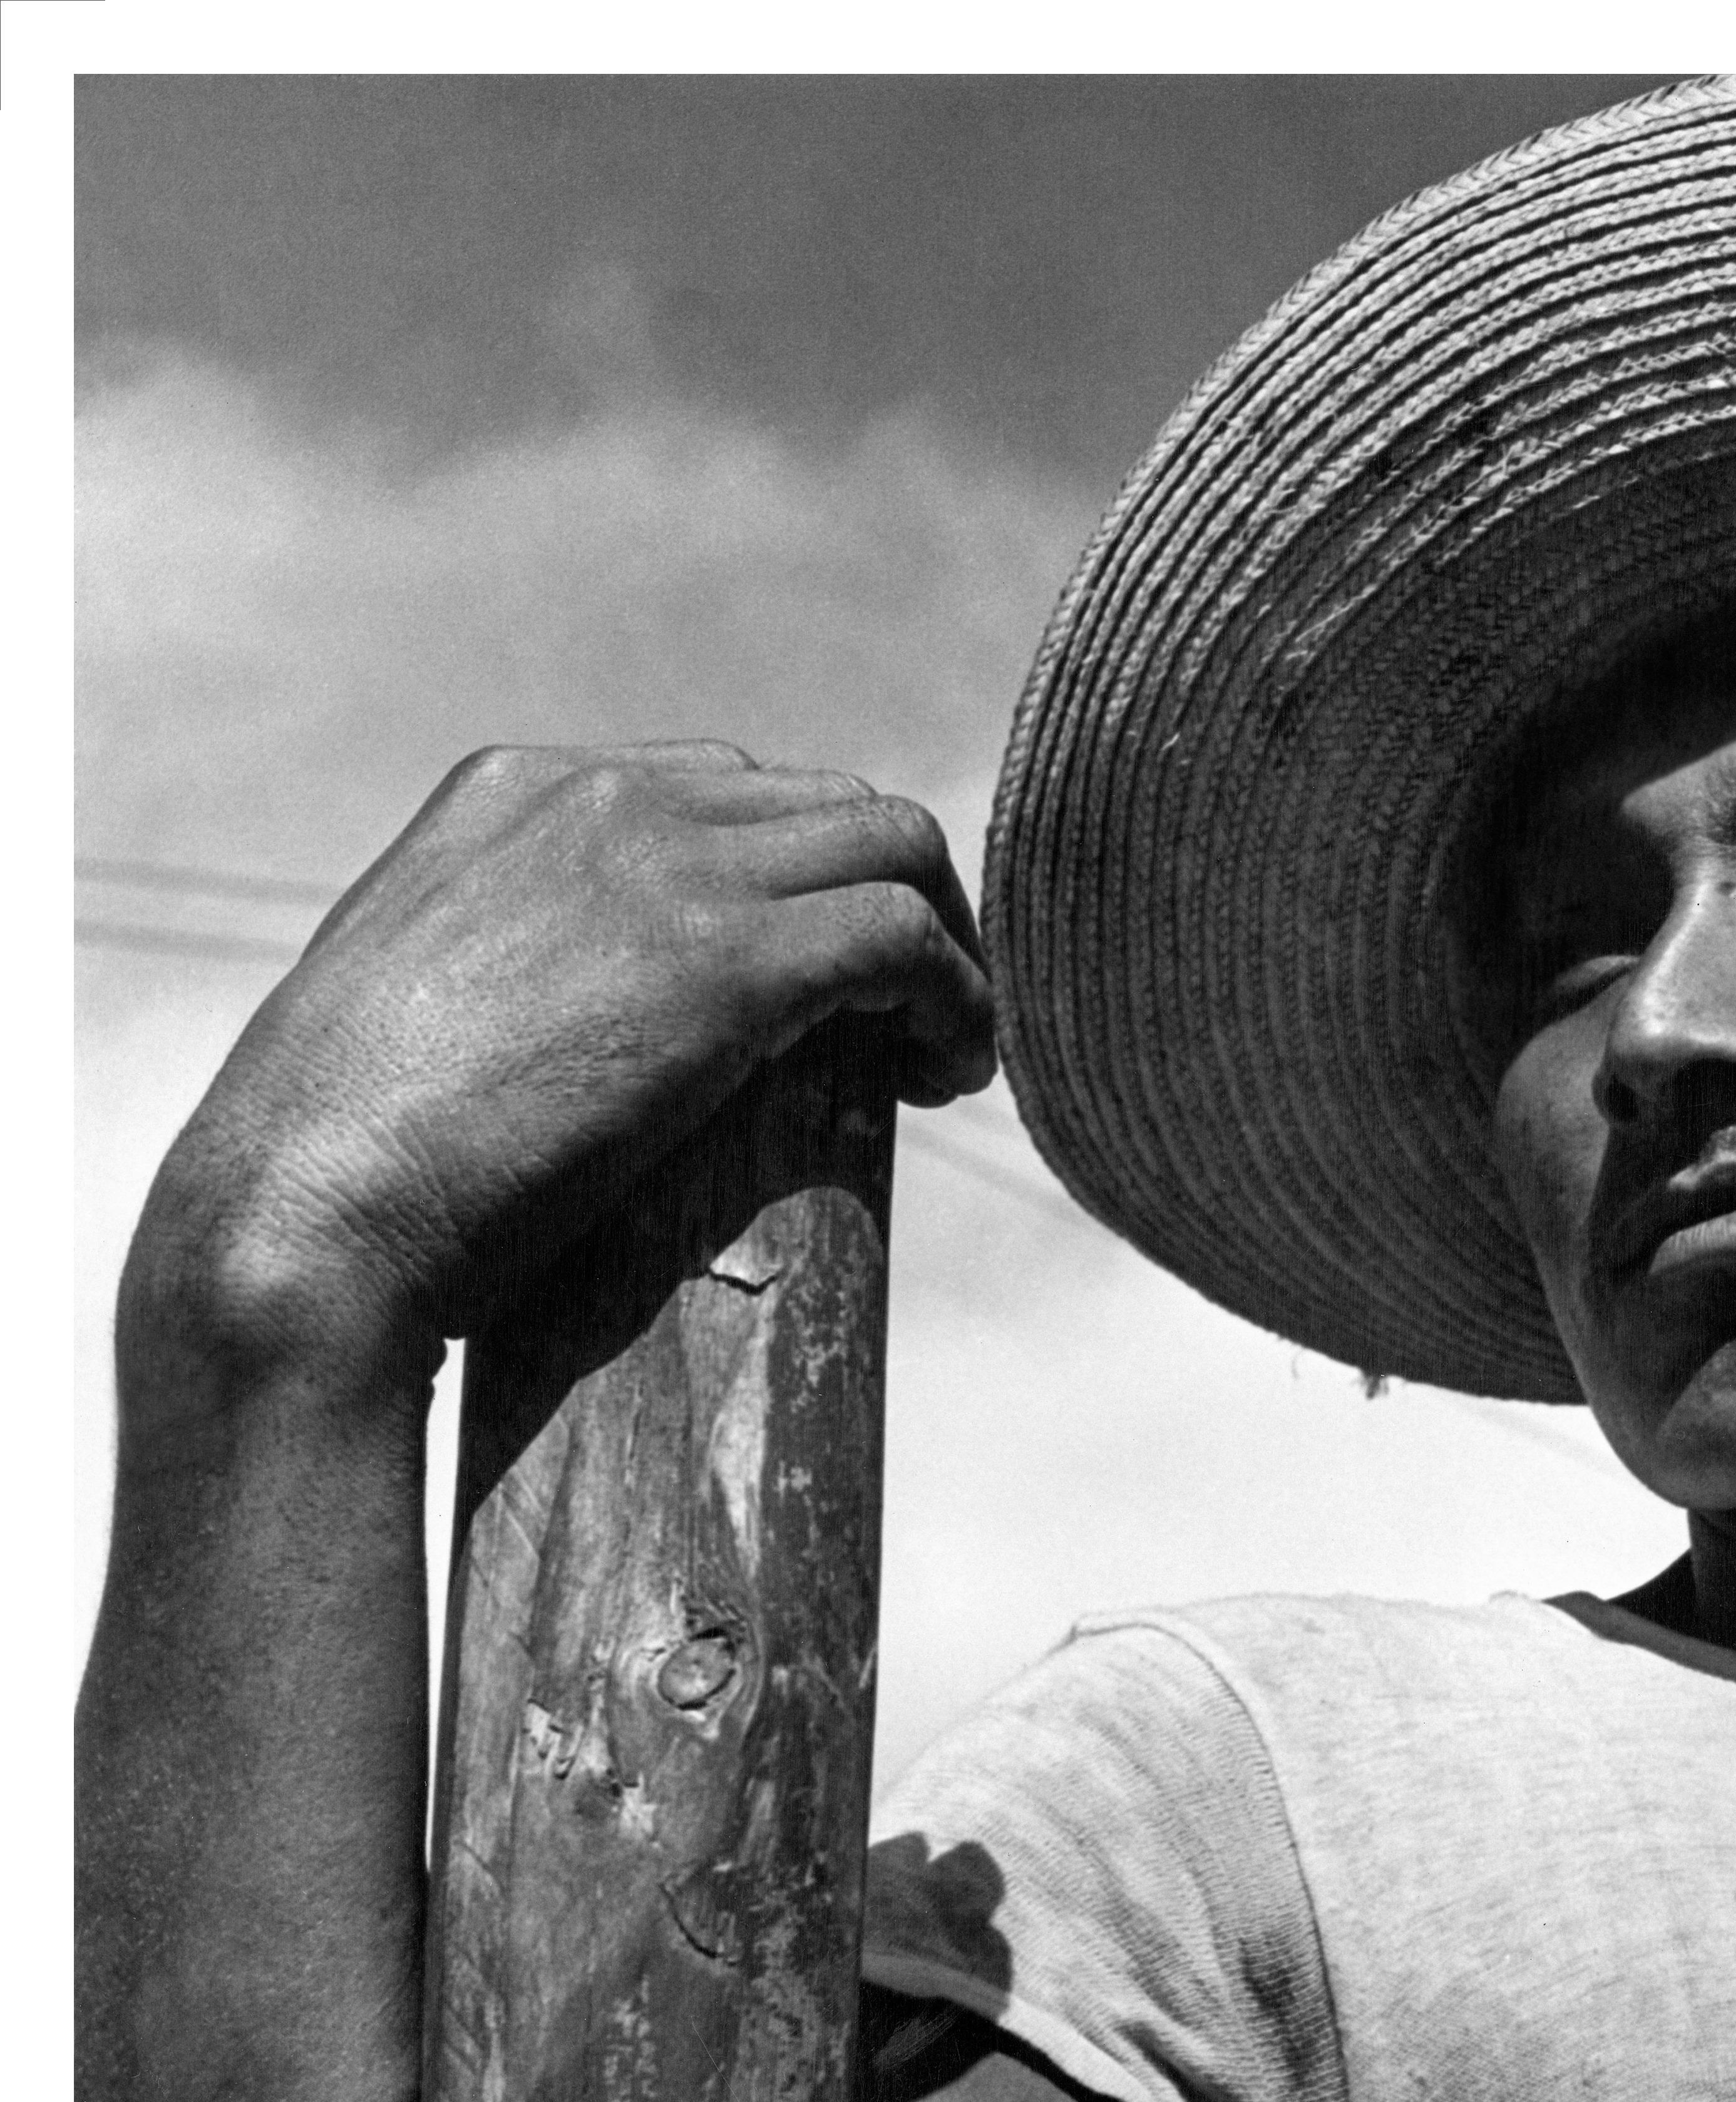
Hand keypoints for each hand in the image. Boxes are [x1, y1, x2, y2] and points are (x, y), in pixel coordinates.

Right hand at [137, 741, 995, 1376]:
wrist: (307, 1212)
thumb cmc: (340, 1160)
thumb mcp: (422, 1006)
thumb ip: (504, 971)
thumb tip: (571, 1034)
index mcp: (515, 789)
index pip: (723, 788)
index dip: (801, 880)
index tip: (824, 983)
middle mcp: (601, 795)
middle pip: (826, 802)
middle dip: (896, 898)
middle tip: (909, 1022)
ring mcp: (665, 868)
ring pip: (895, 846)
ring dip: (947, 946)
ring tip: (941, 1057)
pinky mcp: (727, 963)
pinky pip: (905, 940)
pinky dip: (960, 1000)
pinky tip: (948, 1075)